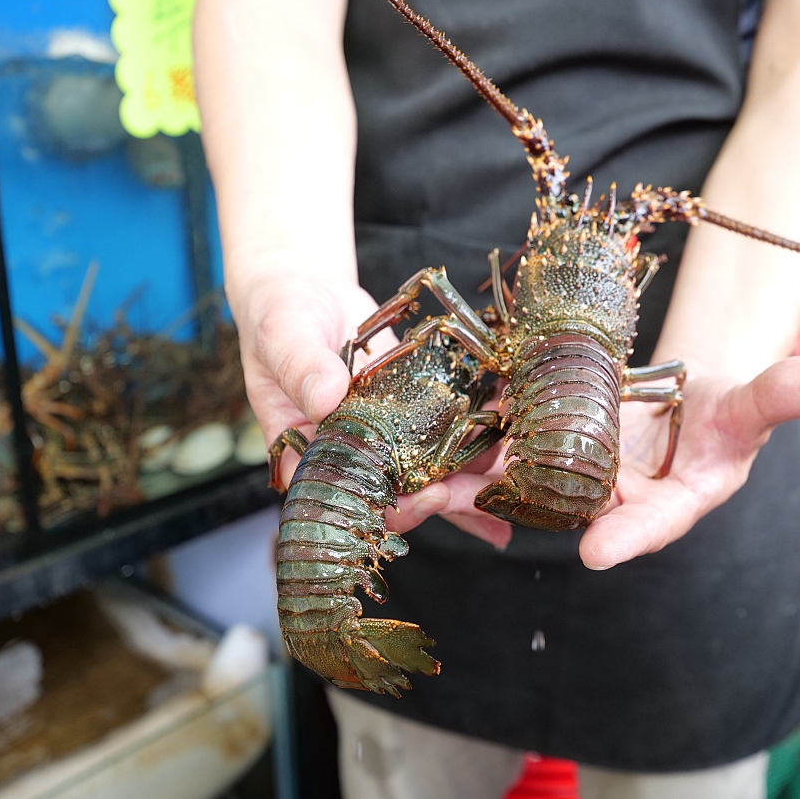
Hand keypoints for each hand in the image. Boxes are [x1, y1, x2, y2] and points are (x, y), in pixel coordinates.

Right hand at [234, 270, 514, 547]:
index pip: (354, 499)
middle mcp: (353, 456)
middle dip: (451, 500)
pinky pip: (447, 434)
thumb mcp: (284, 337)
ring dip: (475, 484)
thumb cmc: (280, 317)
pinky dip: (480, 440)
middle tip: (493, 501)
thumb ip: (303, 367)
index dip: (393, 507)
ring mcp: (386, 438)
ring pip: (432, 472)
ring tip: (519, 490)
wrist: (306, 292)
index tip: (429, 496)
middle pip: (404, 495)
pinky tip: (517, 449)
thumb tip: (327, 398)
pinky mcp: (412, 415)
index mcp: (311, 455)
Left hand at [396, 355, 799, 564]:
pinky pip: (500, 446)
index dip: (632, 536)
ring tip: (415, 487)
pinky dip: (462, 443)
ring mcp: (573, 476)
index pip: (655, 523)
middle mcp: (614, 499)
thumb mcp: (753, 402)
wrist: (682, 397)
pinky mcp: (543, 446)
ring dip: (466, 483)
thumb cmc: (725, 410)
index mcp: (671, 501)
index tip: (602, 552)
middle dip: (513, 510)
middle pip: (567, 510)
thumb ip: (780, 395)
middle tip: (461, 510)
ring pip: (519, 483)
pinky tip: (416, 439)